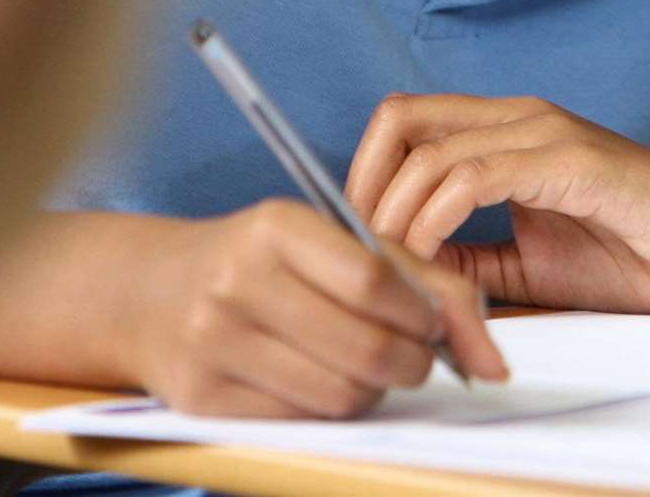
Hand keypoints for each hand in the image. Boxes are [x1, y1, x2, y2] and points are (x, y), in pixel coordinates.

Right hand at [126, 200, 506, 418]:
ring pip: (341, 394)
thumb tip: (496, 364)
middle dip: (413, 363)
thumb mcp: (339, 244)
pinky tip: (322, 381)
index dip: (424, 315)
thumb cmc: (271, 263)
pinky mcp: (199, 398)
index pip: (379, 283)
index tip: (434, 324)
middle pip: (367, 349)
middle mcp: (237, 281)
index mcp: (277, 227)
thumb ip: (428, 284)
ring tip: (367, 366)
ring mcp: (211, 341)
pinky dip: (331, 409)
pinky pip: (303, 421)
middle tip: (415, 356)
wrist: (152, 292)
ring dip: (375, 390)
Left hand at [344, 94, 649, 314]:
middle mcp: (524, 121)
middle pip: (398, 120)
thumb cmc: (643, 260)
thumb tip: (397, 271)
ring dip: (396, 220)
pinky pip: (474, 178)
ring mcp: (550, 135)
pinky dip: (437, 222)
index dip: (364, 180)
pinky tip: (438, 265)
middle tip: (370, 260)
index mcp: (511, 136)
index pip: (404, 125)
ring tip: (403, 277)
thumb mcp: (528, 267)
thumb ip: (467, 259)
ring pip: (428, 152)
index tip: (361, 247)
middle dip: (364, 193)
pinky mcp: (575, 162)